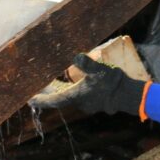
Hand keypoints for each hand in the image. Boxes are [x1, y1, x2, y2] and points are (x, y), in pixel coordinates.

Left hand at [30, 54, 146, 115]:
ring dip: (61, 92)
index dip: (41, 100)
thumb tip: (76, 56)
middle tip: (38, 88)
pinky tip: (76, 83)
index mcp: (75, 96)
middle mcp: (79, 103)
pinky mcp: (95, 102)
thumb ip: (86, 63)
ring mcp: (88, 104)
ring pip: (69, 98)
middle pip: (59, 99)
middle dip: (49, 94)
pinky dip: (73, 91)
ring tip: (54, 82)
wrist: (129, 95)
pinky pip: (79, 97)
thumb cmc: (112, 83)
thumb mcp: (99, 70)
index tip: (30, 100)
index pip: (53, 100)